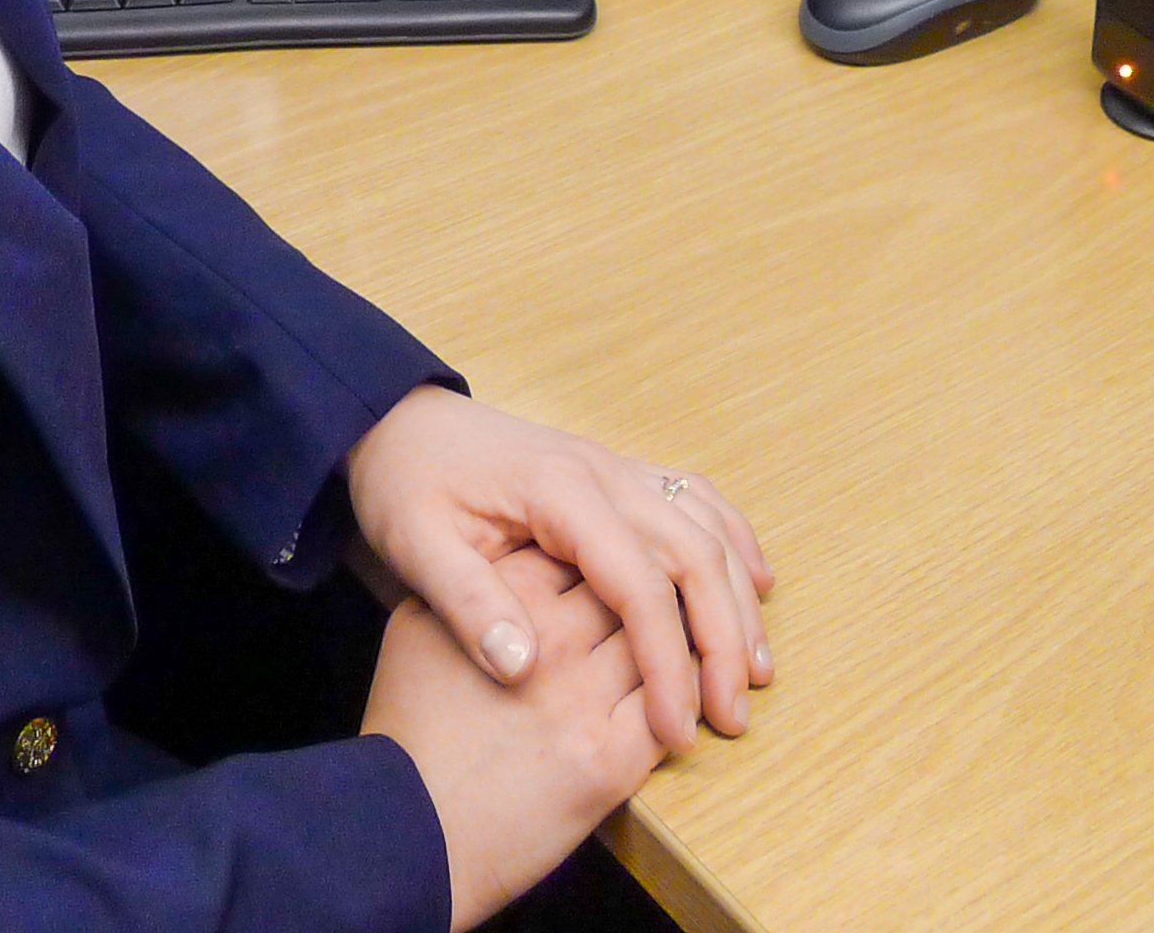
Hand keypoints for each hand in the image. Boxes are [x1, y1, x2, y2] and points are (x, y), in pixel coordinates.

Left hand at [345, 386, 773, 750]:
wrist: (398, 421)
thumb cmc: (405, 483)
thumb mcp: (414, 545)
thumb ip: (466, 603)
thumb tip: (524, 668)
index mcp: (558, 492)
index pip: (639, 586)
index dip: (668, 663)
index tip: (679, 732)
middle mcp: (603, 472)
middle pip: (695, 555)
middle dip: (724, 641)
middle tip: (732, 718)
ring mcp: (616, 468)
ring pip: (708, 528)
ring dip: (740, 599)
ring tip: (755, 672)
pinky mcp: (617, 473)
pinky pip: (696, 501)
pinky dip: (735, 542)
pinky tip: (756, 583)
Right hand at [362, 547, 663, 931]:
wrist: (411, 830)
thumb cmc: (411, 731)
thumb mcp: (419, 630)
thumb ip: (472, 587)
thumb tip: (510, 561)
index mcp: (504, 596)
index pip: (581, 548)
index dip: (600, 558)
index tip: (607, 571)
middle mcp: (550, 637)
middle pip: (630, 588)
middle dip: (648, 594)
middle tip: (660, 606)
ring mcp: (584, 697)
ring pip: (663, 643)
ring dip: (677, 645)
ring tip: (679, 651)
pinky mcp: (611, 759)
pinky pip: (675, 708)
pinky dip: (686, 698)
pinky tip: (681, 700)